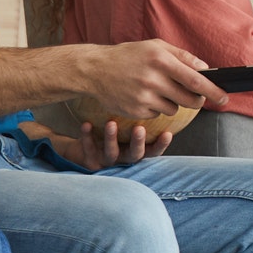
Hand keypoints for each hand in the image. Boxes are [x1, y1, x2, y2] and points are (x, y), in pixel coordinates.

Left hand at [51, 120, 172, 169]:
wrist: (84, 148)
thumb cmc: (114, 132)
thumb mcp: (128, 126)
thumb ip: (142, 116)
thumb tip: (162, 91)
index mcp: (136, 151)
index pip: (153, 151)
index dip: (161, 144)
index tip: (168, 133)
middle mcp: (123, 158)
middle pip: (134, 154)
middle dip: (137, 142)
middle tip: (139, 129)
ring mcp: (106, 160)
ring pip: (111, 152)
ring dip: (111, 138)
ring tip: (111, 123)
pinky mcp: (90, 159)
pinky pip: (88, 147)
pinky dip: (87, 136)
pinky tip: (86, 124)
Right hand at [74, 40, 227, 115]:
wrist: (95, 70)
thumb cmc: (128, 56)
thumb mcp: (155, 46)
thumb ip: (182, 56)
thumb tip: (206, 70)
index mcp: (160, 59)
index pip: (195, 79)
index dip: (213, 91)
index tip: (225, 97)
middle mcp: (152, 79)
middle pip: (189, 99)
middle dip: (196, 100)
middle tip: (194, 96)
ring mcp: (143, 97)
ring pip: (174, 108)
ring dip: (173, 102)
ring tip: (157, 89)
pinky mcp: (135, 111)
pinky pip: (157, 114)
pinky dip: (156, 107)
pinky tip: (143, 96)